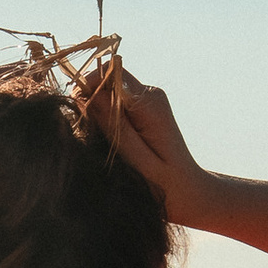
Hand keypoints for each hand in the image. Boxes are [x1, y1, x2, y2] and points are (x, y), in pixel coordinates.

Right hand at [77, 62, 214, 227]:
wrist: (189, 192)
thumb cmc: (165, 184)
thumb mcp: (137, 159)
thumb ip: (114, 126)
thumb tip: (89, 96)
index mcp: (150, 104)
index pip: (111, 74)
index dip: (88, 88)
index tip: (78, 114)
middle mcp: (150, 95)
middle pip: (107, 80)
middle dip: (90, 102)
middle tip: (90, 135)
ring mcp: (147, 101)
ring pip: (108, 93)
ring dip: (97, 114)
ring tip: (103, 145)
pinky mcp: (142, 110)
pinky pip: (114, 104)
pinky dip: (105, 120)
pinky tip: (111, 144)